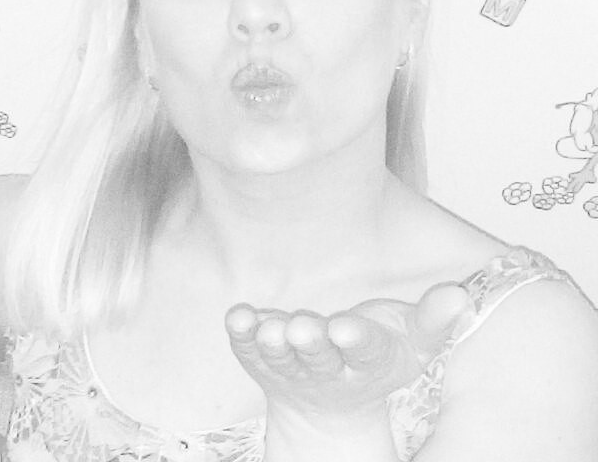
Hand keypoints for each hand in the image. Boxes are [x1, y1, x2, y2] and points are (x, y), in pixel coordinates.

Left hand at [224, 282, 475, 429]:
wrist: (329, 405)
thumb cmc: (377, 358)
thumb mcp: (413, 343)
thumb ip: (434, 318)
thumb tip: (461, 293)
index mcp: (369, 365)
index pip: (365, 353)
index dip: (356, 341)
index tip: (345, 327)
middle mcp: (329, 371)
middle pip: (319, 359)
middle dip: (312, 344)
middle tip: (302, 328)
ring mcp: (292, 368)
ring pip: (282, 359)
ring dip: (274, 343)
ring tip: (270, 328)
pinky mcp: (263, 362)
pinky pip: (249, 351)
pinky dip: (242, 336)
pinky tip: (237, 316)